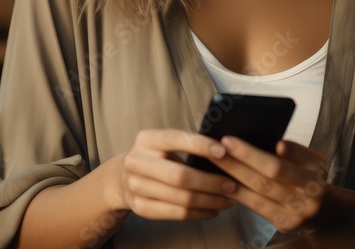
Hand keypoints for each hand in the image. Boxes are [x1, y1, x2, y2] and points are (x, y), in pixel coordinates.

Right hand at [112, 128, 239, 219]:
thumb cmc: (155, 157)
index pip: (175, 139)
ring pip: (181, 199)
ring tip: (229, 199)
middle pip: (180, 176)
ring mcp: (136, 187)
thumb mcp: (162, 143)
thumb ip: (186, 144)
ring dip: (210, 200)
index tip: (224, 151)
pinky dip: (200, 213)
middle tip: (232, 185)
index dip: (200, 145)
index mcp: (146, 139)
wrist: (121, 178)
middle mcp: (137, 162)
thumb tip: (225, 151)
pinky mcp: (141, 208)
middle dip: (210, 182)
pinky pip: (177, 214)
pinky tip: (214, 209)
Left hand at [209, 136, 335, 233]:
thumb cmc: (312, 176)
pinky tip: (224, 183)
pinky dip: (238, 194)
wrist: (326, 209)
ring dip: (233, 178)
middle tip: (215, 149)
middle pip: (265, 179)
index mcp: (314, 175)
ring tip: (215, 163)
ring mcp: (296, 214)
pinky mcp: (284, 225)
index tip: (229, 140)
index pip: (278, 164)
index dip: (252, 153)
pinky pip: (256, 207)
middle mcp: (307, 197)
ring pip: (258, 194)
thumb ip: (296, 150)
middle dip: (236, 162)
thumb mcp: (312, 159)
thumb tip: (278, 145)